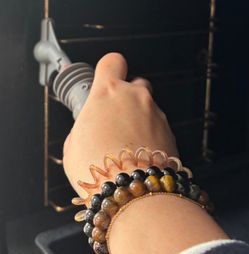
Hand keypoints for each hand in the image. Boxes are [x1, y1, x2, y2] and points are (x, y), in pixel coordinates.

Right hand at [63, 53, 177, 197]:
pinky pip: (157, 125)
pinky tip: (139, 152)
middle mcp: (135, 97)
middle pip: (135, 84)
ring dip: (138, 119)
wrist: (136, 191)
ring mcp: (155, 113)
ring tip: (125, 144)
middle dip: (126, 97)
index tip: (107, 75)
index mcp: (108, 93)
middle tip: (114, 118)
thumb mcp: (74, 146)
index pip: (112, 62)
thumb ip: (83, 128)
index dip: (109, 67)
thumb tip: (88, 130)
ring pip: (147, 106)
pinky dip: (150, 134)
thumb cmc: (102, 170)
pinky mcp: (169, 130)